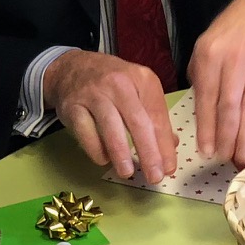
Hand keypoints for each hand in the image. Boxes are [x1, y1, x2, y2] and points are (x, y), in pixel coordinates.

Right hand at [46, 49, 175, 182]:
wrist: (73, 67)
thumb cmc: (112, 82)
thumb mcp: (138, 89)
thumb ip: (155, 115)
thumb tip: (171, 145)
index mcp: (142, 79)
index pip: (158, 116)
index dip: (165, 145)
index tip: (169, 168)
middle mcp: (119, 84)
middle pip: (138, 123)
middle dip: (149, 153)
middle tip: (155, 176)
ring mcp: (94, 94)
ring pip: (111, 128)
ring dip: (121, 154)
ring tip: (128, 173)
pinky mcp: (73, 106)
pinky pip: (87, 133)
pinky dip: (96, 149)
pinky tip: (104, 159)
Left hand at [189, 0, 244, 166]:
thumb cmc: (229, 33)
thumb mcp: (204, 48)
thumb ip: (201, 79)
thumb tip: (204, 117)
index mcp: (211, 55)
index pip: (207, 98)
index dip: (207, 128)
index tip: (205, 150)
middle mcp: (236, 62)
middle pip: (230, 107)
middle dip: (227, 138)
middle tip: (224, 159)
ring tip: (241, 157)